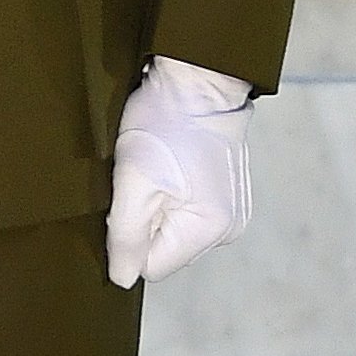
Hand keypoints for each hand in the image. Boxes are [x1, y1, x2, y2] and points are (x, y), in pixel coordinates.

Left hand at [106, 57, 252, 290]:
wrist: (198, 77)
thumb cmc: (165, 122)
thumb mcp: (133, 179)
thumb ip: (126, 236)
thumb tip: (122, 278)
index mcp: (209, 229)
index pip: (152, 265)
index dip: (130, 236)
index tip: (134, 196)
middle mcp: (228, 228)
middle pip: (166, 249)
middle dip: (146, 220)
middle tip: (145, 177)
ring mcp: (233, 211)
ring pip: (175, 230)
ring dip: (159, 206)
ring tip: (160, 167)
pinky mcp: (229, 194)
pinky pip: (188, 211)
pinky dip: (173, 193)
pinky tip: (173, 164)